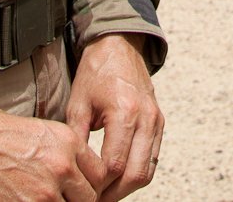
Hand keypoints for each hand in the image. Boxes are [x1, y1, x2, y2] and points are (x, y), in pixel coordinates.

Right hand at [0, 102, 104, 201]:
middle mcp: (63, 166)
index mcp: (70, 144)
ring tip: (46, 199)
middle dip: (79, 201)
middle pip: (89, 198)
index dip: (94, 187)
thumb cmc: (4, 136)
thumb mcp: (46, 133)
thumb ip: (69, 153)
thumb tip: (80, 176)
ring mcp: (46, 191)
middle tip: (67, 199)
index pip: (100, 174)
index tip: (85, 192)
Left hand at [65, 34, 163, 201]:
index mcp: (125, 111)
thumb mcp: (78, 104)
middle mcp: (146, 118)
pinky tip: (118, 178)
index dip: (97, 184)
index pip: (114, 164)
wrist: (119, 46)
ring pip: (147, 171)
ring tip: (104, 193)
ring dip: (126, 188)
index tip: (82, 190)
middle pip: (135, 174)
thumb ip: (77, 141)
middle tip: (93, 200)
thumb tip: (74, 174)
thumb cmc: (96, 73)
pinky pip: (153, 159)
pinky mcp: (159, 122)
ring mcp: (156, 121)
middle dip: (113, 194)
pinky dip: (137, 173)